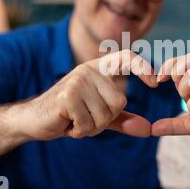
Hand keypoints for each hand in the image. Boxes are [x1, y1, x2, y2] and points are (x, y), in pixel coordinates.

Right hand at [15, 50, 157, 140]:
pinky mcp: (67, 95)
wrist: (34, 120)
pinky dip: (80, 131)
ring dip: (91, 127)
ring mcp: (77, 81)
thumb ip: (123, 120)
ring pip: (105, 115)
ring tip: (75, 120)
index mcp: (98, 69)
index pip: (126, 58)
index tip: (156, 83)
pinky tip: (67, 124)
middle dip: (105, 120)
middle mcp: (88, 70)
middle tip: (85, 118)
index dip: (143, 67)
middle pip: (119, 102)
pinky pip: (88, 123)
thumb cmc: (68, 115)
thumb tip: (148, 130)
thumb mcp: (99, 116)